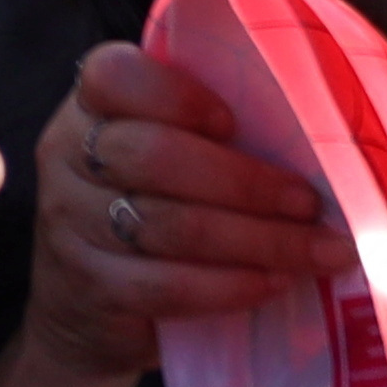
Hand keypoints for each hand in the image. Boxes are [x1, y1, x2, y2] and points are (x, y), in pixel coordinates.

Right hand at [22, 38, 344, 382]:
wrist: (86, 310)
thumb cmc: (150, 210)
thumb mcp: (162, 156)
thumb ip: (208, 133)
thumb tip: (319, 132)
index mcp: (89, 107)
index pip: (113, 76)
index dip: (176, 96)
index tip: (233, 122)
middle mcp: (67, 156)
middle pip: (156, 157)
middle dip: (247, 182)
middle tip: (310, 203)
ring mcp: (70, 225)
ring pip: (172, 226)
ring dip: (260, 239)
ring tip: (319, 250)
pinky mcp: (90, 289)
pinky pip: (166, 286)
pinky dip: (230, 285)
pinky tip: (273, 283)